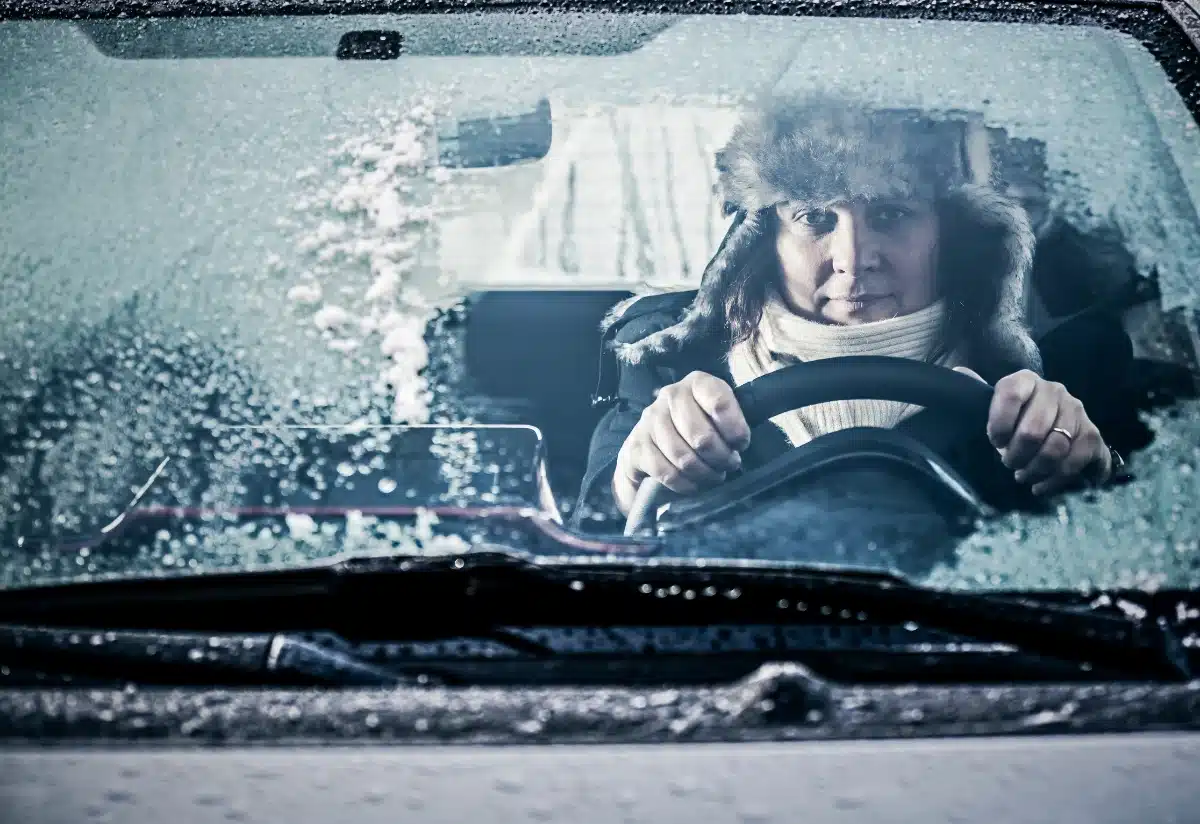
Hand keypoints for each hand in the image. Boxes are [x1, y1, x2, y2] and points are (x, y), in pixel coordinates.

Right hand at [613, 371, 751, 514]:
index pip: (719, 402)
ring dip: (704, 473)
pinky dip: (684, 484)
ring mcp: (650, 420)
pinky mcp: (636, 446)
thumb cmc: (698, 430)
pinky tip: (693, 484)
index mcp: (697, 382)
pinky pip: (665, 472)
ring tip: (714, 475)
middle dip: (721, 458)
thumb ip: (733, 423)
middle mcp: (671, 395)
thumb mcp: (720, 418)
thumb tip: (739, 444)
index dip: (735, 430)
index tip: (741, 445)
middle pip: (701, 436)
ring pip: (683, 457)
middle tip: (729, 465)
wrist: (655, 446)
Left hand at [955, 367, 1111, 494]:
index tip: (994, 441)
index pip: (1009, 395)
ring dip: (1035, 469)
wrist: (1053, 425)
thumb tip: (959, 370)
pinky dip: (1054, 480)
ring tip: (1022, 475)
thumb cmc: (1011, 418)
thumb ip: (975, 390)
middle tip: (1009, 463)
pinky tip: (1040, 486)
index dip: (999, 423)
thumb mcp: (990, 403)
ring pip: (1055, 449)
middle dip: (1016, 455)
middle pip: (1033, 430)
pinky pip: (1074, 462)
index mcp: (1025, 380)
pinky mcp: (1093, 434)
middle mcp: (1054, 390)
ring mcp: (1077, 411)